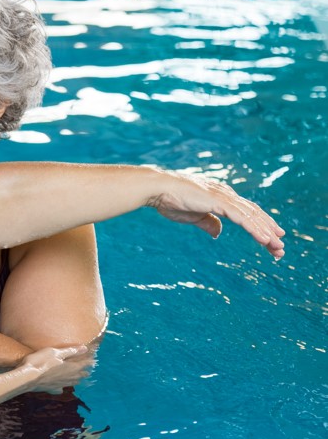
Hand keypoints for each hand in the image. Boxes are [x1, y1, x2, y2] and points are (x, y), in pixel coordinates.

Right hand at [20, 344, 93, 393]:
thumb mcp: (55, 352)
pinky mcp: (51, 389)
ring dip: (76, 380)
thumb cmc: (41, 362)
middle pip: (79, 375)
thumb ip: (70, 351)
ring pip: (71, 383)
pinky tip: (60, 388)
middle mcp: (67, 378)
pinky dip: (61, 388)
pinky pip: (59, 389)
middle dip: (84, 372)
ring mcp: (59, 384)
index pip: (83, 364)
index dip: (89, 361)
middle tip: (88, 371)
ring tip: (79, 379)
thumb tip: (84, 348)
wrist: (27, 377)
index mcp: (70, 368)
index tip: (94, 360)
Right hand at [148, 170, 285, 258]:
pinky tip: (265, 239)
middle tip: (280, 249)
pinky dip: (255, 229)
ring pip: (252, 216)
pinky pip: (242, 218)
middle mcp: (227, 194)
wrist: (157, 189)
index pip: (246, 212)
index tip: (269, 241)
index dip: (259, 226)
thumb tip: (218, 233)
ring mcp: (224, 197)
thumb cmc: (170, 200)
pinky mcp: (219, 202)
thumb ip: (208, 223)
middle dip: (269, 231)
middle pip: (254, 214)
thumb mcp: (193, 216)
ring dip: (266, 232)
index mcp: (221, 197)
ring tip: (278, 247)